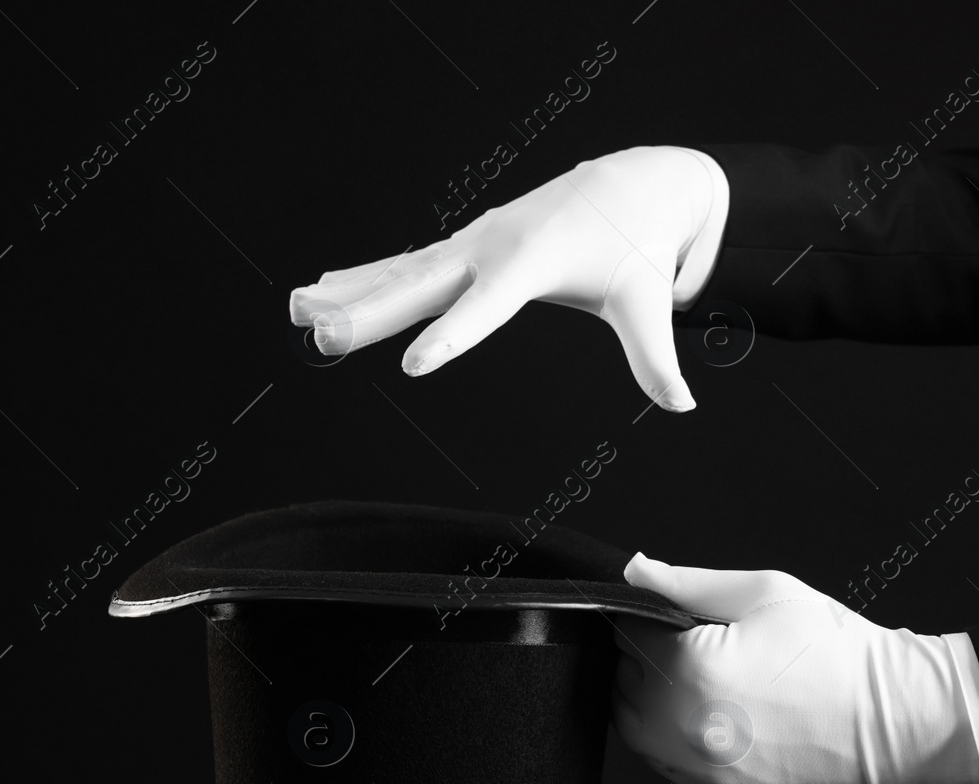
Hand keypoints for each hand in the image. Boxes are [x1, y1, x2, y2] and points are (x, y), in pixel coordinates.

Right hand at [287, 146, 726, 411]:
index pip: (488, 305)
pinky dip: (358, 277)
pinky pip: (402, 266)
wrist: (629, 186)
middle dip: (369, 312)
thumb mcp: (650, 299)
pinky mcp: (462, 248)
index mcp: (535, 259)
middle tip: (320, 336)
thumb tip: (682, 401)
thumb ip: (657, 355)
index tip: (412, 365)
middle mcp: (492, 246)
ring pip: (399, 272)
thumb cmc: (637, 246)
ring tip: (296, 311)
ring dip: (346, 293)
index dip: (453, 335)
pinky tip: (317, 293)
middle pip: (422, 285)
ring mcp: (470, 243)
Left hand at [610, 554, 978, 783]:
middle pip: (622, 683)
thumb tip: (636, 570)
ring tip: (700, 679)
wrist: (895, 719)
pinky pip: (666, 763)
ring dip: (649, 701)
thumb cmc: (837, 652)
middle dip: (645, 658)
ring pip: (634, 729)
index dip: (645, 617)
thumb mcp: (764, 593)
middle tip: (691, 643)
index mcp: (690, 668)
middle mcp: (682, 726)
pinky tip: (711, 714)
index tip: (672, 615)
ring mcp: (698, 767)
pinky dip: (672, 738)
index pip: (626, 635)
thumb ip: (687, 583)